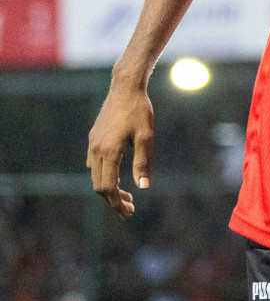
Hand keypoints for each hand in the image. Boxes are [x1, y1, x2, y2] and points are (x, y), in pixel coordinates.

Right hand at [87, 71, 154, 216]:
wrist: (125, 88)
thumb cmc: (139, 111)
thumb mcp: (146, 137)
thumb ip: (143, 163)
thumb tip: (143, 187)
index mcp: (108, 152)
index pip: (107, 188)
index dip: (116, 203)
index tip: (129, 212)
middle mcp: (96, 150)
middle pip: (99, 185)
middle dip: (113, 200)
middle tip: (130, 209)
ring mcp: (93, 144)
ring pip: (96, 175)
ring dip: (109, 188)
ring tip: (127, 195)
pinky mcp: (94, 138)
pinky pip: (94, 163)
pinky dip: (104, 174)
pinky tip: (116, 176)